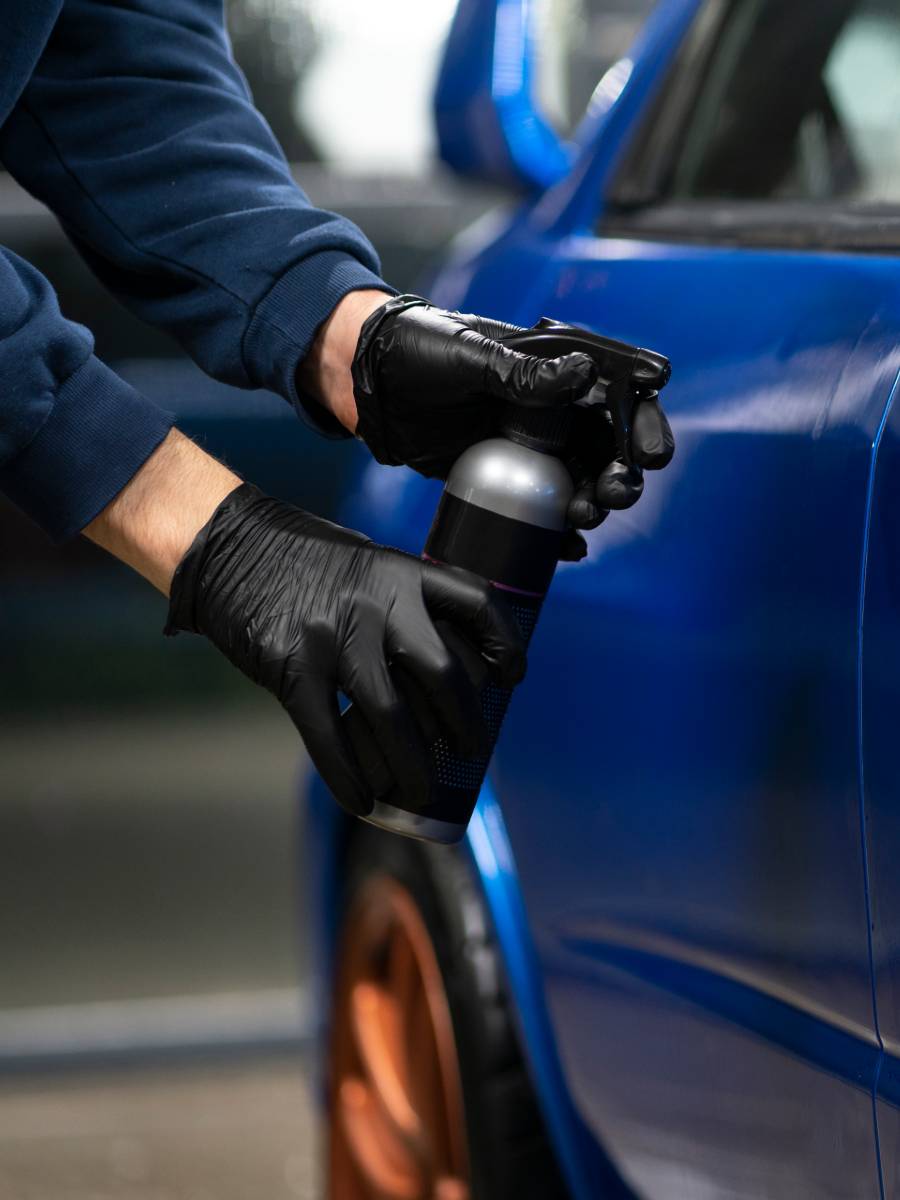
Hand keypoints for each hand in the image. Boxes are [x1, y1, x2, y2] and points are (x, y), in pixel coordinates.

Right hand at [164, 484, 525, 815]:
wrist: (227, 545)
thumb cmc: (302, 557)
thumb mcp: (365, 561)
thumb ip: (401, 602)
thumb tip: (437, 662)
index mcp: (400, 572)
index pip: (476, 604)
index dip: (505, 643)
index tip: (512, 676)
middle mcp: (375, 603)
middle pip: (443, 674)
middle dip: (466, 723)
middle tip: (472, 751)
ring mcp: (333, 637)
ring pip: (391, 717)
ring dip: (413, 765)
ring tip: (422, 789)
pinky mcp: (292, 669)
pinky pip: (329, 737)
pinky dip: (348, 778)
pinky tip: (362, 801)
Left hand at [349, 297, 673, 556]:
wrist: (369, 385)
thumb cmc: (418, 349)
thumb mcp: (469, 357)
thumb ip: (522, 372)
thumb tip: (584, 375)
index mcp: (554, 365)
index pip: (617, 390)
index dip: (644, 420)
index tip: (652, 452)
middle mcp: (552, 407)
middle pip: (608, 445)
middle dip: (621, 473)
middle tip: (614, 495)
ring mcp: (529, 444)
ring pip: (580, 481)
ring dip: (592, 504)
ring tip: (583, 518)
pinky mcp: (504, 477)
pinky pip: (542, 509)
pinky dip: (558, 534)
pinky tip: (567, 549)